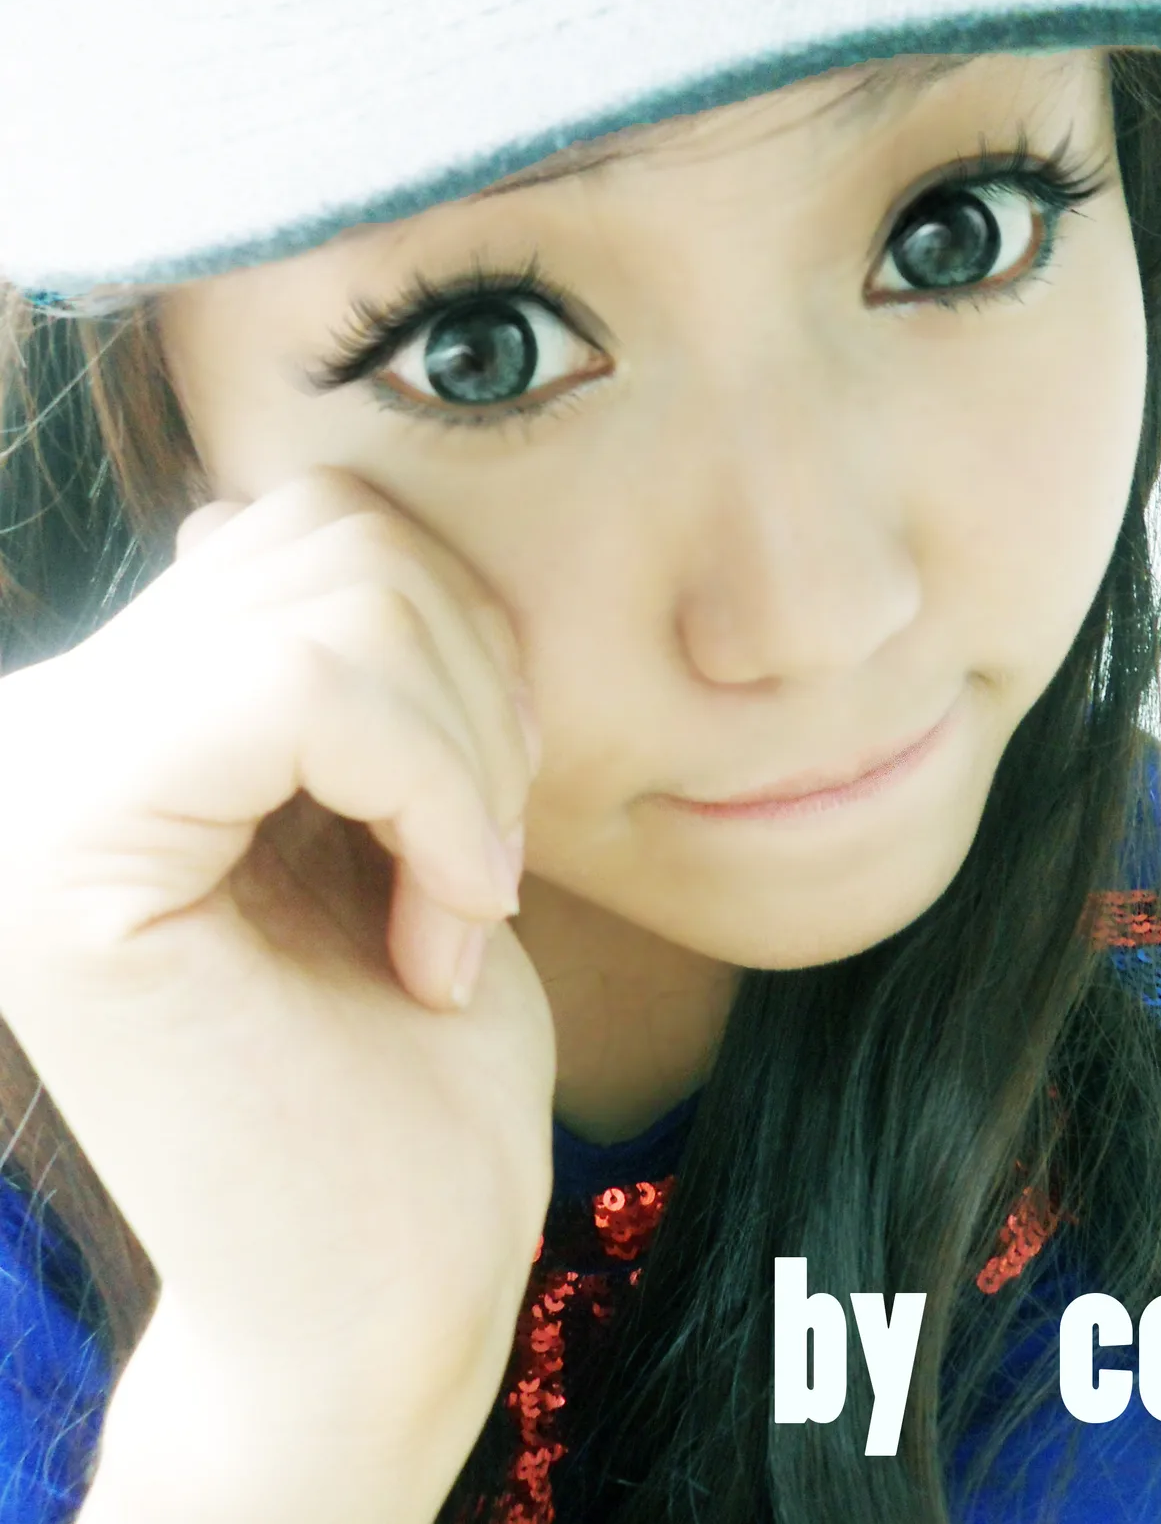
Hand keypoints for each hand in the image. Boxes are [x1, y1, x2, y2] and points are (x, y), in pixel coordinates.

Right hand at [0, 469, 554, 1432]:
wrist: (389, 1278)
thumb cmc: (415, 1053)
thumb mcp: (381, 798)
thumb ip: (305, 656)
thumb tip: (228, 514)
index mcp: (109, 709)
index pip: (314, 520)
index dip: (464, 644)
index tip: (484, 821)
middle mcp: (39, 727)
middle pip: (334, 533)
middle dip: (477, 692)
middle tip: (480, 865)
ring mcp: (34, 782)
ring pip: (339, 598)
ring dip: (469, 758)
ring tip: (452, 904)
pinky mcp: (67, 857)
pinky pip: (313, 687)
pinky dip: (441, 797)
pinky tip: (441, 936)